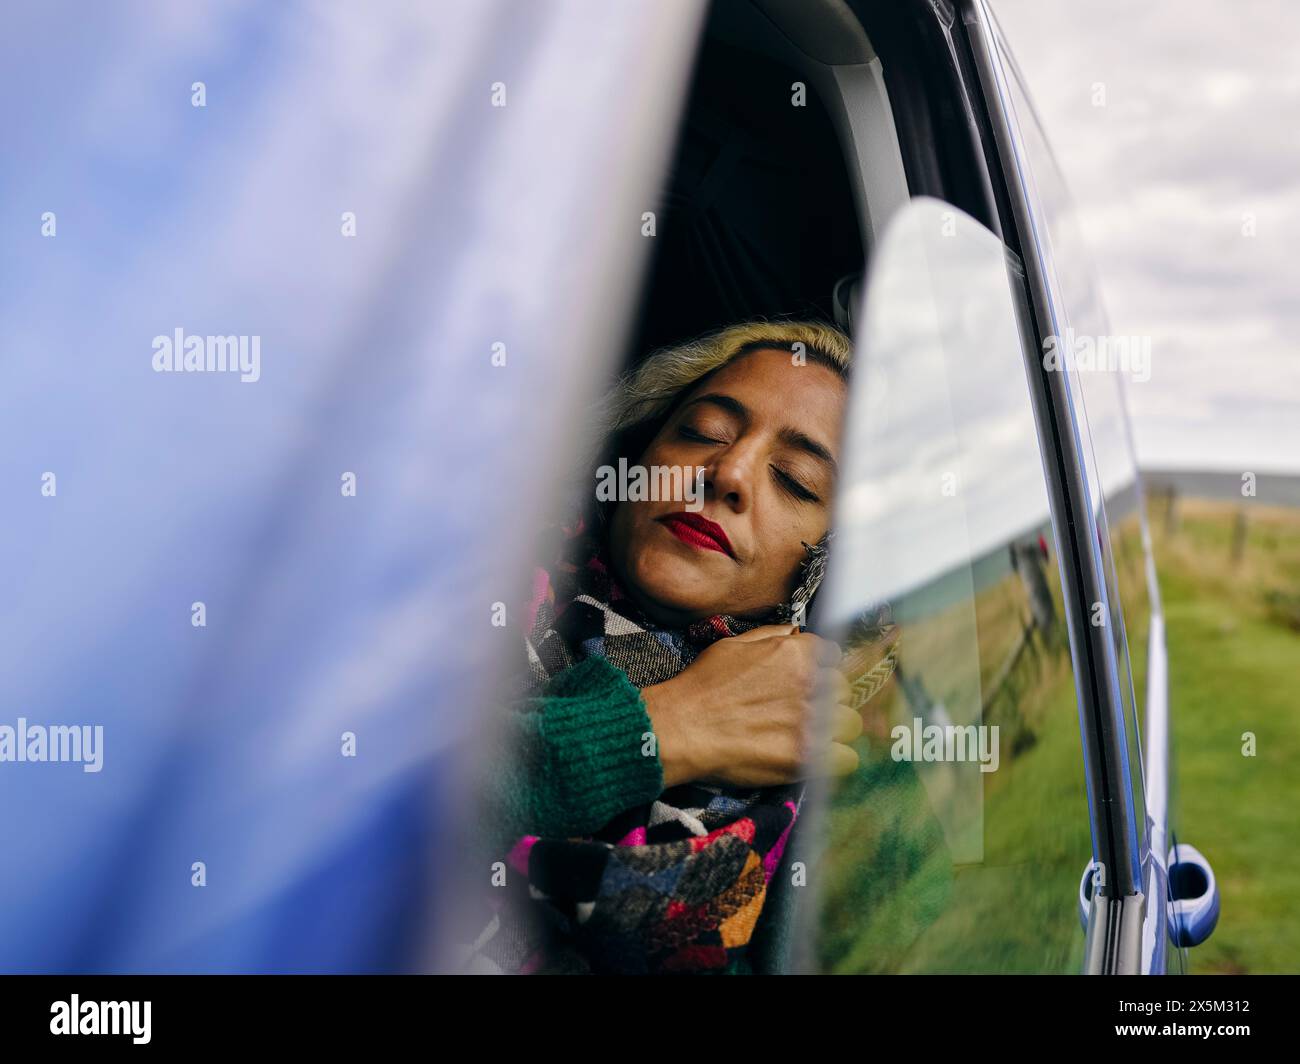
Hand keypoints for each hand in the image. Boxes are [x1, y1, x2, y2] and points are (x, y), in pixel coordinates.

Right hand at [642, 624, 861, 787]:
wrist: (680, 727)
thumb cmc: (702, 685)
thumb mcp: (735, 645)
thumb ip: (772, 637)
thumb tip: (796, 633)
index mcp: (798, 652)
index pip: (833, 657)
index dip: (820, 671)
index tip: (807, 684)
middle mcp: (812, 683)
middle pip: (843, 691)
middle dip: (828, 700)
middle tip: (803, 712)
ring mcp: (812, 721)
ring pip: (850, 724)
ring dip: (834, 730)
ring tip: (809, 737)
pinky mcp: (807, 756)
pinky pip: (847, 759)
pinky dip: (835, 762)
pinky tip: (816, 760)